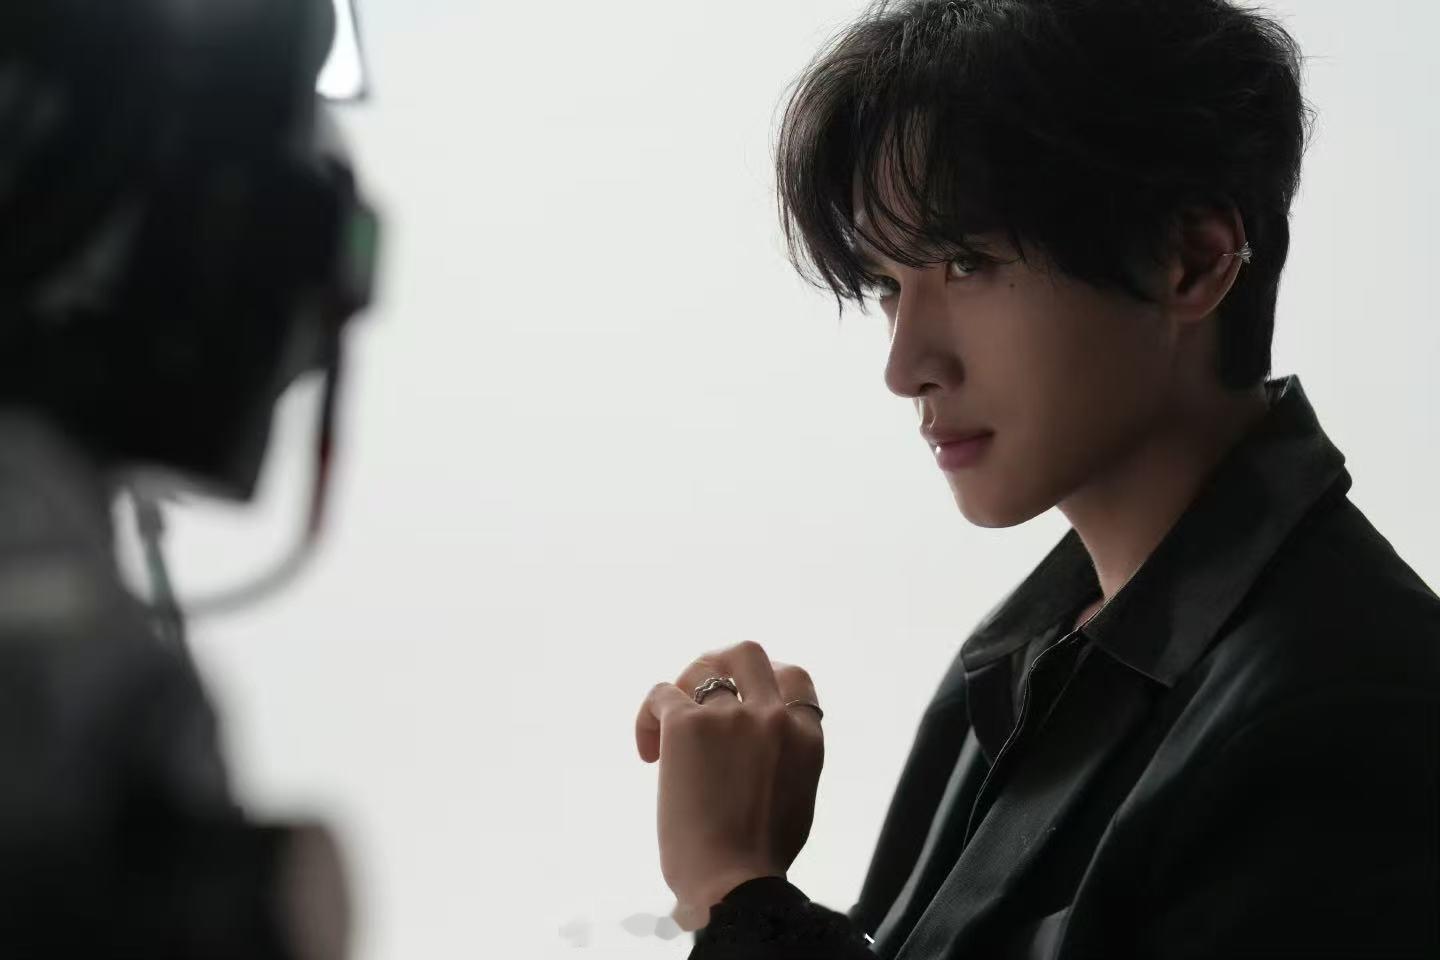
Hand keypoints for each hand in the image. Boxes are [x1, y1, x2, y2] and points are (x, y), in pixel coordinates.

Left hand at [635, 641, 824, 929]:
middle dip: (719, 664)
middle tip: (699, 693)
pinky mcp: (687, 725)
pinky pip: (661, 694)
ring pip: (703, 667)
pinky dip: (648, 715)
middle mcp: (772, 717)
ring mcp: (729, 717)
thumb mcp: (797, 800)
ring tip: (668, 724)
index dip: (764, 683)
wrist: (734, 885)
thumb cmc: (761, 862)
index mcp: (805, 737)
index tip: (742, 702)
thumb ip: (786, 762)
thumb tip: (760, 754)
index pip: (794, 679)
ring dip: (682, 688)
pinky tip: (647, 752)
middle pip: (748, 654)